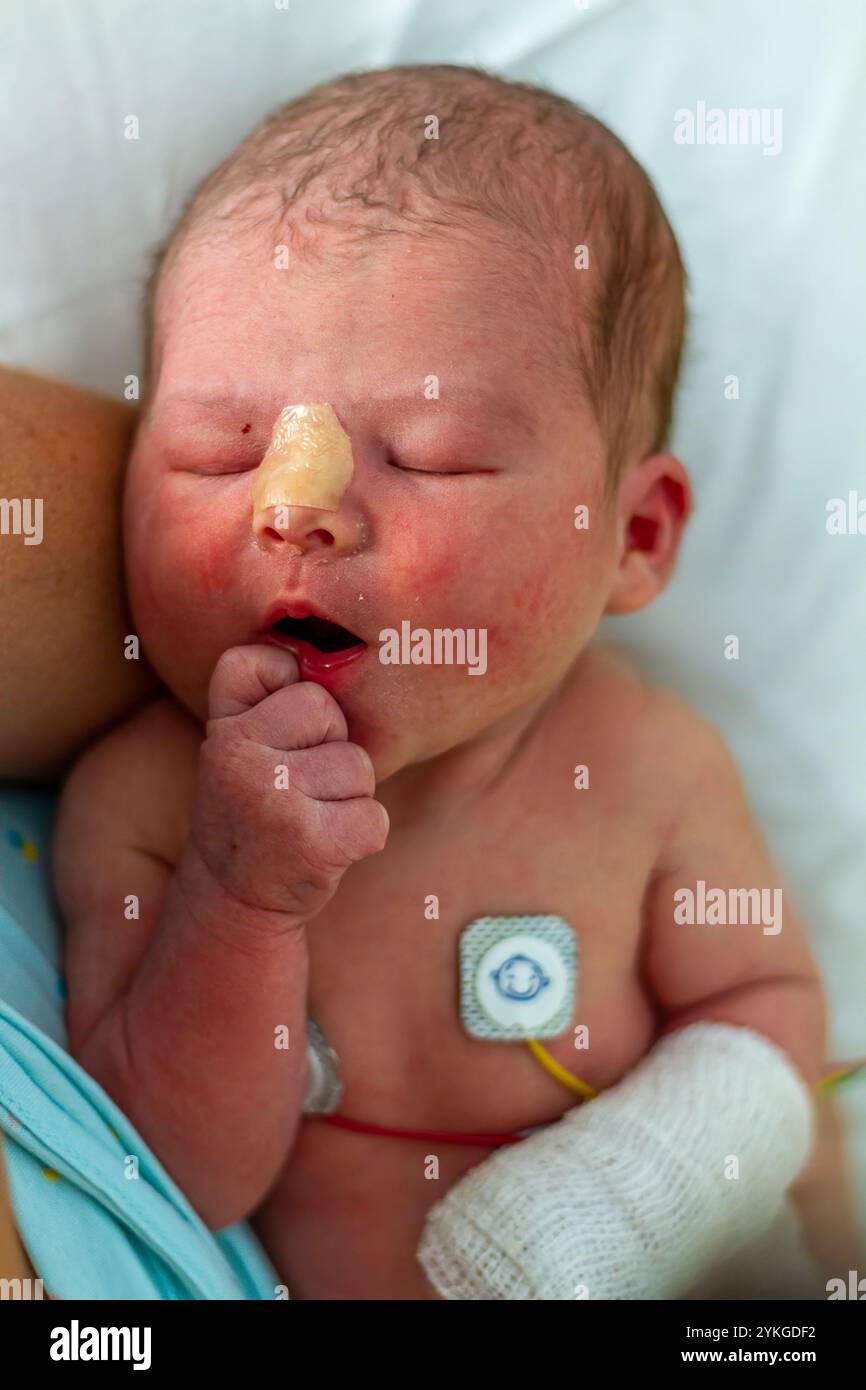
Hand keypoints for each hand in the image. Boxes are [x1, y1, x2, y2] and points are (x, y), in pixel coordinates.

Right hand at [190, 644, 388, 917]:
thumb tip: (323, 640)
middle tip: (297, 787)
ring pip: (358, 766)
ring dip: (347, 797)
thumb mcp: (234, 745)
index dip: (285, 688)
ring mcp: (274, 800)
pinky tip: (326, 848)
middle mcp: (238, 758)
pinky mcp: (312, 844)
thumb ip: (261, 694)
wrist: (232, 898)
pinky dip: (363, 835)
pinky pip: (374, 816)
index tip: (275, 732)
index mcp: (222, 729)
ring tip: (309, 819)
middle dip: (328, 746)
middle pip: (326, 710)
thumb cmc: (252, 807)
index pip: (264, 661)